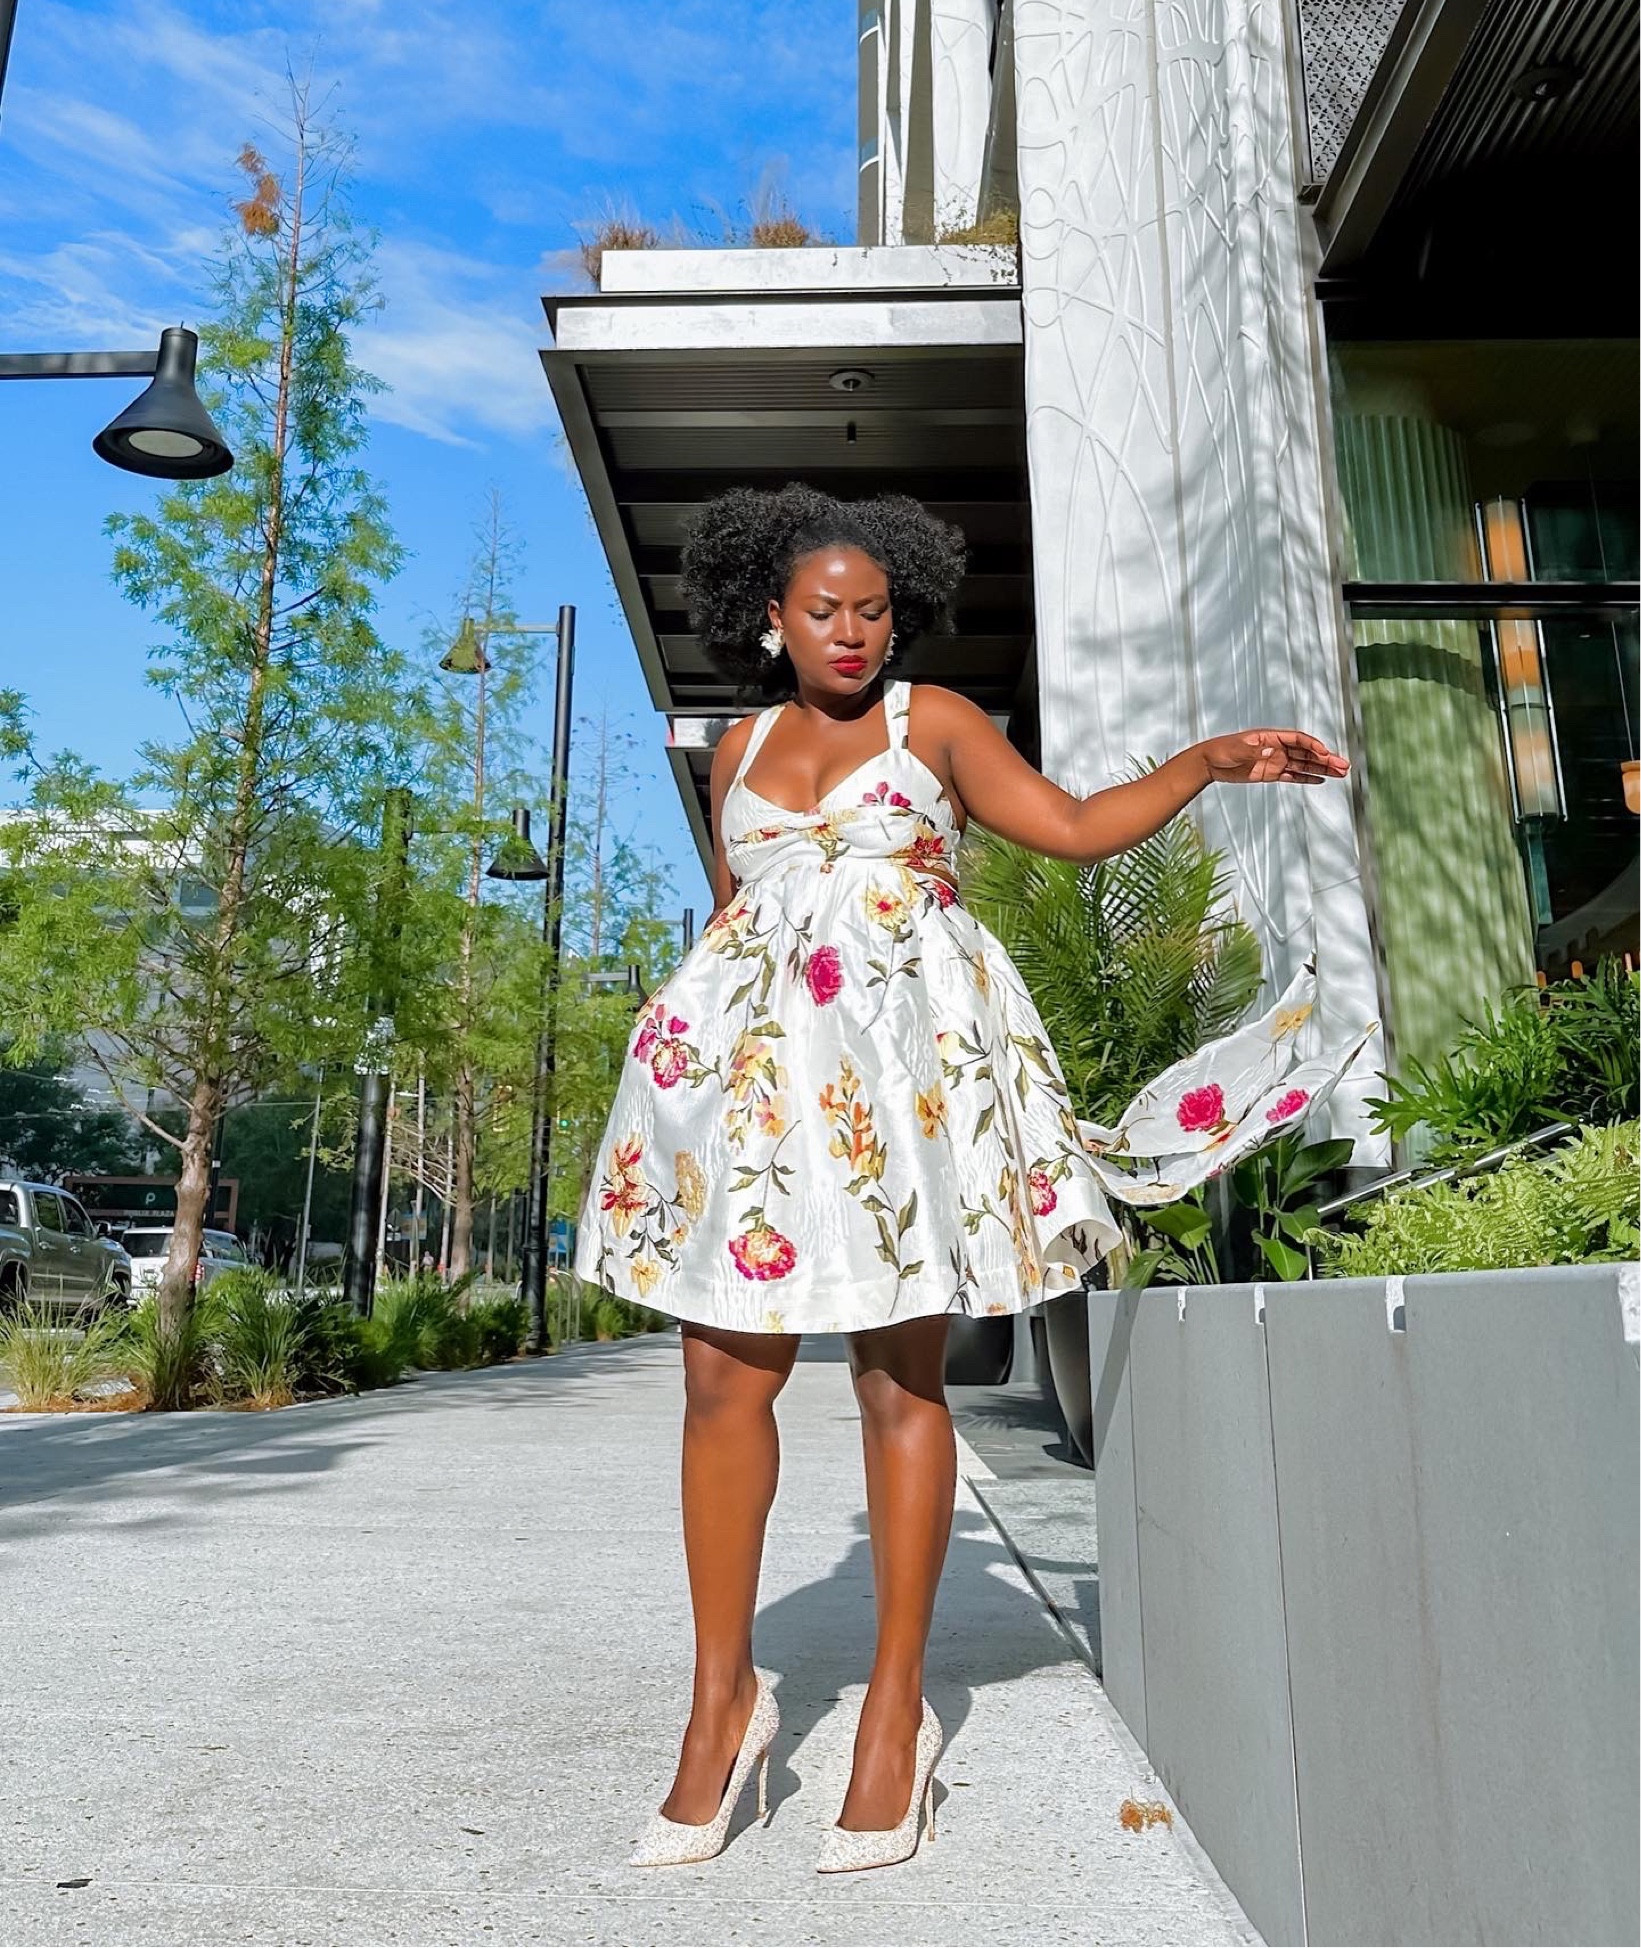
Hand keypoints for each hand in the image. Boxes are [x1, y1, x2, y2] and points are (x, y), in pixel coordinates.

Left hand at [1197, 728, 1349, 786]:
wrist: (1209, 762)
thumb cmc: (1221, 750)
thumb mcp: (1236, 749)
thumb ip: (1255, 751)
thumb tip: (1273, 752)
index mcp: (1271, 737)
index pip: (1298, 739)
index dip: (1313, 745)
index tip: (1325, 753)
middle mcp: (1277, 748)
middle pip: (1307, 752)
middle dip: (1326, 759)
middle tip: (1344, 766)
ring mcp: (1275, 761)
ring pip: (1304, 764)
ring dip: (1322, 769)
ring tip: (1341, 773)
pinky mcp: (1271, 774)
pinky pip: (1293, 776)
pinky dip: (1307, 778)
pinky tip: (1321, 780)